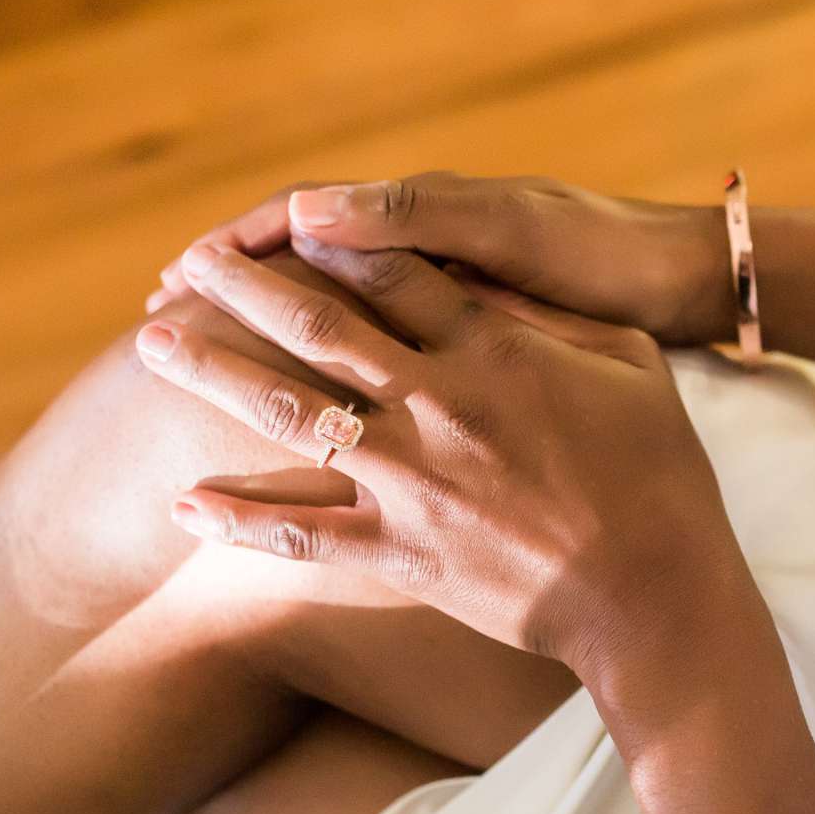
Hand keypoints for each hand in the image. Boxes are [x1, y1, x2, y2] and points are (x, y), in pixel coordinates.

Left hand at [134, 237, 767, 742]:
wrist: (655, 595)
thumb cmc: (660, 476)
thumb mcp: (630, 367)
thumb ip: (554, 319)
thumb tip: (493, 278)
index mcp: (495, 352)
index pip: (394, 275)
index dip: (333, 239)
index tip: (283, 218)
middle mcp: (439, 405)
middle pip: (319, 327)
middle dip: (245, 289)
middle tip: (187, 263)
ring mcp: (412, 481)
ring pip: (289, 414)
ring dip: (214, 373)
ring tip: (154, 343)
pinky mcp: (402, 552)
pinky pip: (301, 534)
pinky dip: (237, 519)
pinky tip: (182, 501)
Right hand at [149, 173, 732, 344]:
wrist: (679, 283)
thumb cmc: (602, 251)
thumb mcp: (515, 228)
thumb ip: (419, 216)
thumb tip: (309, 210)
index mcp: (428, 220)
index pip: (308, 219)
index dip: (242, 245)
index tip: (183, 273)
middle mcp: (432, 260)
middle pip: (310, 274)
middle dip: (242, 293)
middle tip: (166, 323)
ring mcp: (453, 304)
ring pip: (342, 321)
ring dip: (280, 341)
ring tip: (214, 371)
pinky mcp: (480, 343)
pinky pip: (391, 353)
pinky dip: (345, 381)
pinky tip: (306, 424)